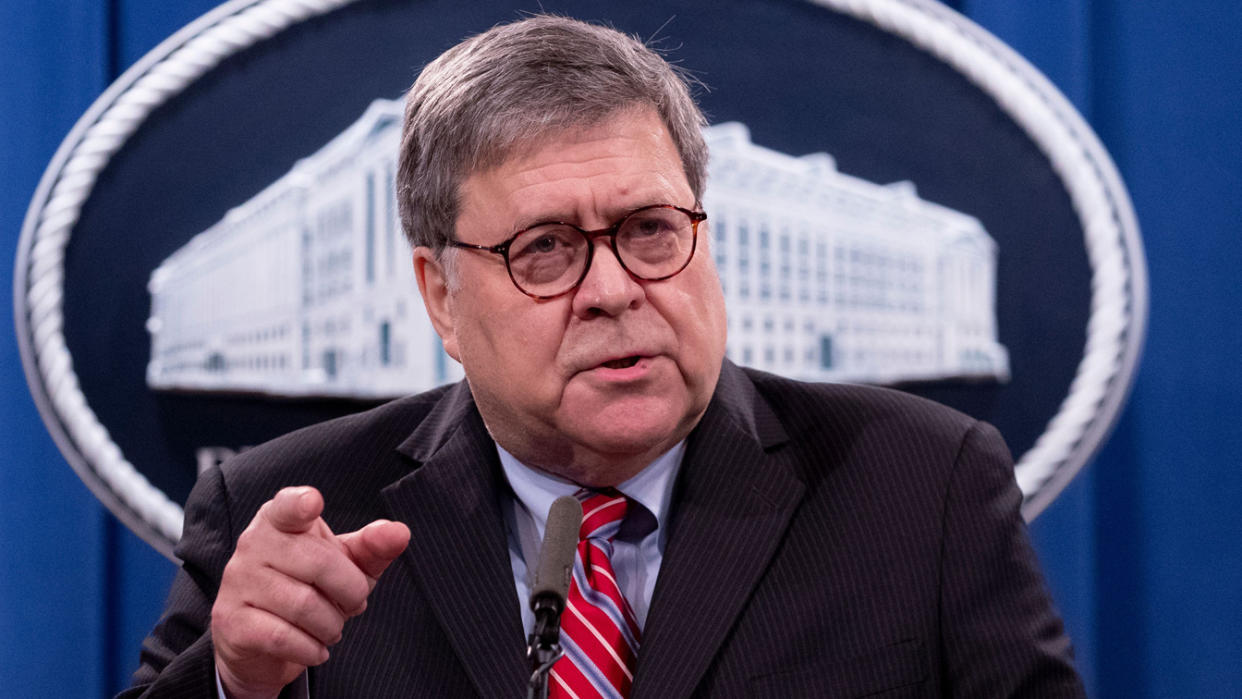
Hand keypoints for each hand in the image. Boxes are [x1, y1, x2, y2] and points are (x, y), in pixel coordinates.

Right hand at [211, 486, 409, 698]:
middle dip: (350, 591)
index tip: (313, 502)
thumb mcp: (346, 565)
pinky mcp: (231, 622)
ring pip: (303, 605)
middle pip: (319, 564)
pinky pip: (282, 637)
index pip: (287, 506)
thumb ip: (372, 546)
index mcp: (280, 521)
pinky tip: (315, 648)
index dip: (300, 503)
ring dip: (332, 625)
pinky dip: (311, 649)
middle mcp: (253, 544)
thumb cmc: (310, 589)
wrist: (262, 643)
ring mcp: (238, 582)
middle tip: (353, 603)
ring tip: (331, 627)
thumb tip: (399, 532)